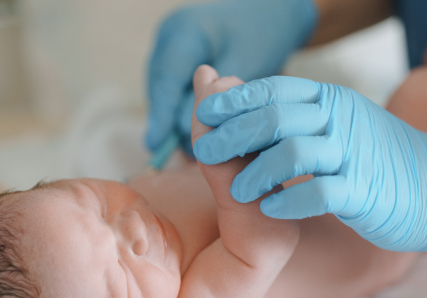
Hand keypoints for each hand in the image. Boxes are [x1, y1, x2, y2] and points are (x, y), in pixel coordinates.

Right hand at [146, 0, 317, 154]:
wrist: (270, 13)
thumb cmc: (262, 34)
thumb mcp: (244, 65)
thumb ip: (216, 96)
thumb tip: (182, 130)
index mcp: (184, 32)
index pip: (166, 79)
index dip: (161, 114)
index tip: (156, 143)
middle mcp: (170, 38)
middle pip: (160, 88)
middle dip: (167, 121)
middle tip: (180, 154)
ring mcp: (170, 48)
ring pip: (164, 92)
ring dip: (174, 119)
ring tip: (189, 150)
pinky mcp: (177, 60)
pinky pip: (173, 90)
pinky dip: (182, 111)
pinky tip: (194, 133)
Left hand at [193, 76, 426, 256]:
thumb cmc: (372, 157)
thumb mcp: (334, 124)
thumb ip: (292, 113)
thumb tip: (239, 95)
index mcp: (329, 101)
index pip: (273, 90)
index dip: (234, 100)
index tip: (204, 113)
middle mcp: (340, 120)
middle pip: (276, 118)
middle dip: (232, 134)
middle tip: (204, 151)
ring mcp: (353, 154)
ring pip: (294, 152)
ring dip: (256, 172)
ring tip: (235, 191)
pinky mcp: (365, 191)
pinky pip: (321, 191)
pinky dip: (291, 200)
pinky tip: (270, 209)